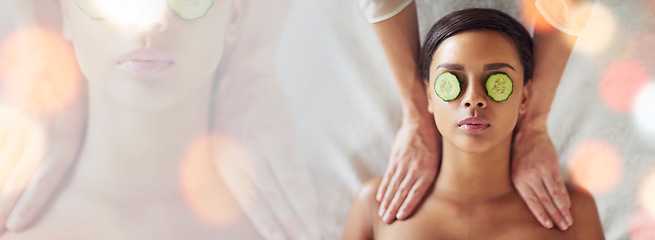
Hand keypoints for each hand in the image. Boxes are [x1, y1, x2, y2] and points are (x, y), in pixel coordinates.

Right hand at [0, 95, 85, 233]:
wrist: (54, 56)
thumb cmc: (72, 101)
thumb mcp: (77, 129)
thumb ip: (57, 157)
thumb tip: (40, 184)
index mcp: (65, 142)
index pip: (44, 179)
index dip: (29, 203)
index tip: (15, 226)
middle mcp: (40, 136)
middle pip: (14, 179)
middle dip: (1, 210)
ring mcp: (18, 125)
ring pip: (0, 166)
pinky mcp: (5, 115)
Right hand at [377, 119, 438, 223]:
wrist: (420, 122)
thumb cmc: (433, 143)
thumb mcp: (437, 159)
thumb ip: (429, 175)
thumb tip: (423, 192)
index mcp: (429, 170)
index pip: (416, 192)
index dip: (408, 205)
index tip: (400, 217)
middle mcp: (416, 168)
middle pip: (403, 192)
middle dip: (394, 208)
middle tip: (387, 220)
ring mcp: (404, 163)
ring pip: (394, 186)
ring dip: (387, 201)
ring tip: (382, 213)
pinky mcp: (396, 158)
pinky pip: (389, 175)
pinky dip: (384, 187)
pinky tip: (380, 197)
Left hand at [512, 124, 572, 230]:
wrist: (528, 132)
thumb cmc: (520, 154)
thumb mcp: (515, 169)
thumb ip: (524, 184)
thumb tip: (535, 203)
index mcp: (518, 179)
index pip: (531, 201)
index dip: (540, 214)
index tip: (548, 225)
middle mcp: (529, 176)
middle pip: (544, 200)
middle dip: (554, 216)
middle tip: (563, 227)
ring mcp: (541, 171)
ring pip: (554, 194)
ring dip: (562, 209)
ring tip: (568, 220)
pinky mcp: (552, 165)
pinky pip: (559, 184)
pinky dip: (564, 196)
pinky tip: (568, 205)